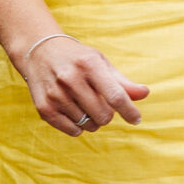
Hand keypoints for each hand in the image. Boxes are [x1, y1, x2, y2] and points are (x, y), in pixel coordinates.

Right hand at [17, 34, 148, 136]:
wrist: (38, 52)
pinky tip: (75, 112)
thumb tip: (145, 94)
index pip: (115, 95)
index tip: (136, 119)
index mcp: (89, 64)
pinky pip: (73, 131)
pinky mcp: (44, 108)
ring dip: (93, 120)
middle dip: (108, 114)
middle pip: (103, 115)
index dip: (129, 111)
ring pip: (88, 125)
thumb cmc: (77, 59)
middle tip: (101, 104)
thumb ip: (122, 82)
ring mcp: (56, 94)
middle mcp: (71, 79)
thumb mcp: (100, 63)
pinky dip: (79, 127)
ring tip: (85, 105)